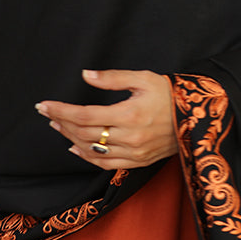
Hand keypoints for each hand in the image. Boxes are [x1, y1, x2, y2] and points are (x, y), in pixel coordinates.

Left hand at [35, 69, 176, 169]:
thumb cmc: (168, 93)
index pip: (85, 115)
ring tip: (57, 125)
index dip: (61, 110)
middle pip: (85, 133)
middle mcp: (130, 137)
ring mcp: (134, 153)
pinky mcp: (138, 162)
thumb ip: (112, 77)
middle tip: (47, 112)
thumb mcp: (142, 78)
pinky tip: (75, 147)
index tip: (44, 105)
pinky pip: (106, 164)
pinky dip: (88, 157)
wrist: (196, 117)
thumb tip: (86, 75)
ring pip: (93, 151)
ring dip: (71, 138)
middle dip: (62, 122)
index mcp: (129, 114)